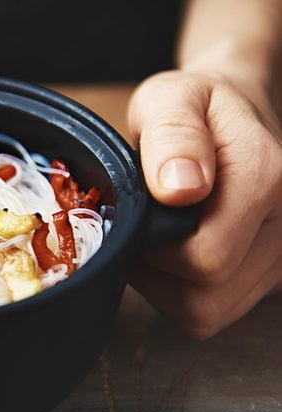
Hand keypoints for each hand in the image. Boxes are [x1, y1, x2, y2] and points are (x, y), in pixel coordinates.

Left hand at [128, 70, 281, 338]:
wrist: (234, 117)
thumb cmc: (197, 107)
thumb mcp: (171, 98)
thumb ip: (174, 134)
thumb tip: (180, 188)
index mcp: (270, 178)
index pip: (205, 258)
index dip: (155, 246)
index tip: (142, 212)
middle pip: (204, 298)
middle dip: (157, 271)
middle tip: (144, 228)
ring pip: (206, 314)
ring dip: (166, 286)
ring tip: (159, 239)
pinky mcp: (268, 280)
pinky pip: (211, 313)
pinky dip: (182, 293)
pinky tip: (175, 255)